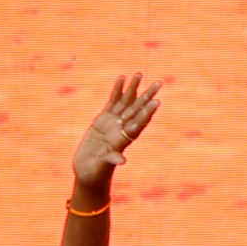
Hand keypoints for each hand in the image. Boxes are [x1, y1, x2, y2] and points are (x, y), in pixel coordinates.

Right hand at [72, 72, 164, 186]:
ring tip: (140, 74)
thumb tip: (122, 161)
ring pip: (126, 102)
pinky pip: (112, 102)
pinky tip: (122, 78)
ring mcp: (114, 122)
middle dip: (147, 96)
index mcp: (125, 139)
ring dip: (133, 88)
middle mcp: (122, 129)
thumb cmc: (96, 171)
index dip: (147, 113)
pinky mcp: (103, 119)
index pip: (139, 123)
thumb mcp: (102, 166)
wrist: (87, 170)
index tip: (156, 102)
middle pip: (137, 109)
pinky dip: (117, 90)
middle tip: (159, 83)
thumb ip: (111, 160)